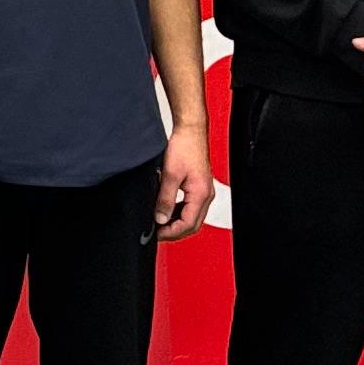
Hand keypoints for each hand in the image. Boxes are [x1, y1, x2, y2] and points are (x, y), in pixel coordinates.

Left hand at [153, 117, 215, 238]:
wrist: (190, 131)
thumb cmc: (184, 147)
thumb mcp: (169, 175)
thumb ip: (165, 199)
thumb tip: (160, 218)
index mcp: (201, 194)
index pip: (188, 224)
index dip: (171, 232)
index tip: (157, 234)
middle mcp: (206, 195)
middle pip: (192, 224)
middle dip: (175, 231)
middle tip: (157, 232)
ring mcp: (204, 191)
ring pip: (192, 217)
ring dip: (177, 222)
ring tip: (160, 222)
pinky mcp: (199, 186)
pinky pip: (191, 207)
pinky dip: (179, 212)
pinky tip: (167, 210)